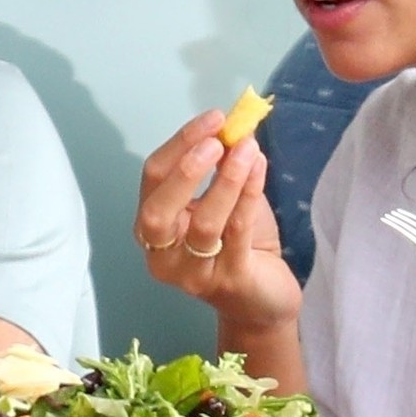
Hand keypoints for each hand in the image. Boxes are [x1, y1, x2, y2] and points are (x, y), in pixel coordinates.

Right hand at [135, 111, 300, 333]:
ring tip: (248, 149)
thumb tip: (234, 122)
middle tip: (217, 141)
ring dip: (225, 181)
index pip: (153, 179)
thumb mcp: (223, 199)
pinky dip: (248, 195)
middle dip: (185, 171)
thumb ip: (221, 166)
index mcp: (152, 228)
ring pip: (203, 224)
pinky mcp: (228, 282)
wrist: (263, 298)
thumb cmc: (238, 244)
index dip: (179, 144)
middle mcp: (162, 254)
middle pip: (158, 211)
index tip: (213, 118)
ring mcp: (193, 274)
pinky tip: (259, 169)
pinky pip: (237, 233)